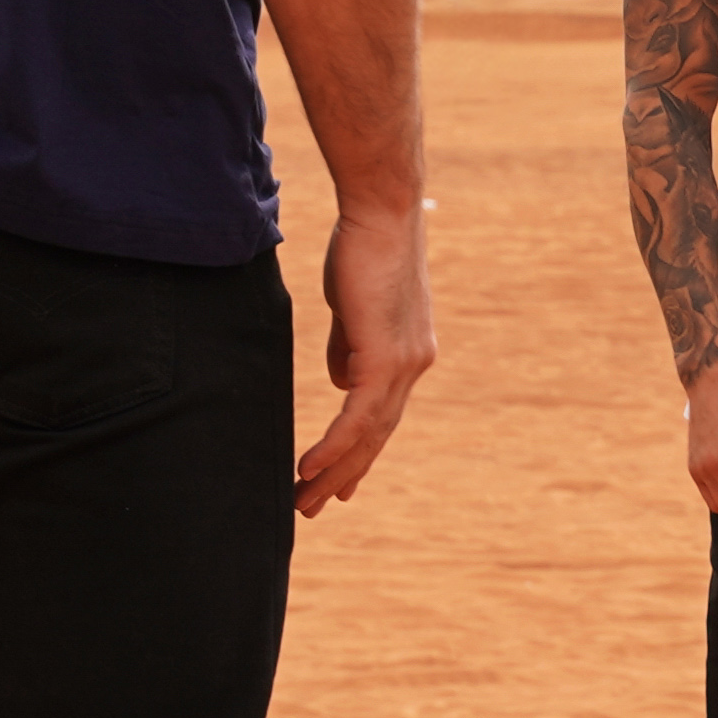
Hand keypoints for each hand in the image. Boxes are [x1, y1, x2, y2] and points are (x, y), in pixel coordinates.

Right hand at [292, 200, 435, 516]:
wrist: (381, 212)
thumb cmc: (361, 249)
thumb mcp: (353, 309)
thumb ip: (350, 347)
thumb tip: (341, 381)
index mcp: (408, 354)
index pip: (382, 415)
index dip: (359, 451)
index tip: (337, 482)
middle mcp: (414, 364)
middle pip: (377, 434)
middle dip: (344, 474)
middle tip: (314, 506)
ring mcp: (403, 362)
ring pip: (368, 433)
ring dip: (334, 470)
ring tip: (304, 500)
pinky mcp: (385, 354)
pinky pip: (359, 415)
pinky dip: (335, 446)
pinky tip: (310, 468)